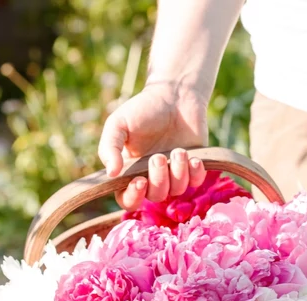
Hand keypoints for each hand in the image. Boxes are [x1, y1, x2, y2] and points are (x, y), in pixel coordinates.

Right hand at [97, 82, 208, 209]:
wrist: (175, 95)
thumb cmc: (143, 109)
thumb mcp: (118, 124)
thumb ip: (110, 147)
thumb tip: (111, 174)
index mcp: (130, 171)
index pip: (127, 199)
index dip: (133, 197)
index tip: (140, 181)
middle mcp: (152, 177)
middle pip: (155, 197)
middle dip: (159, 179)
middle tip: (158, 156)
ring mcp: (174, 174)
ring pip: (176, 191)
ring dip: (178, 172)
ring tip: (178, 151)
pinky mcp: (193, 168)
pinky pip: (196, 182)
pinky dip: (195, 173)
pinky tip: (194, 158)